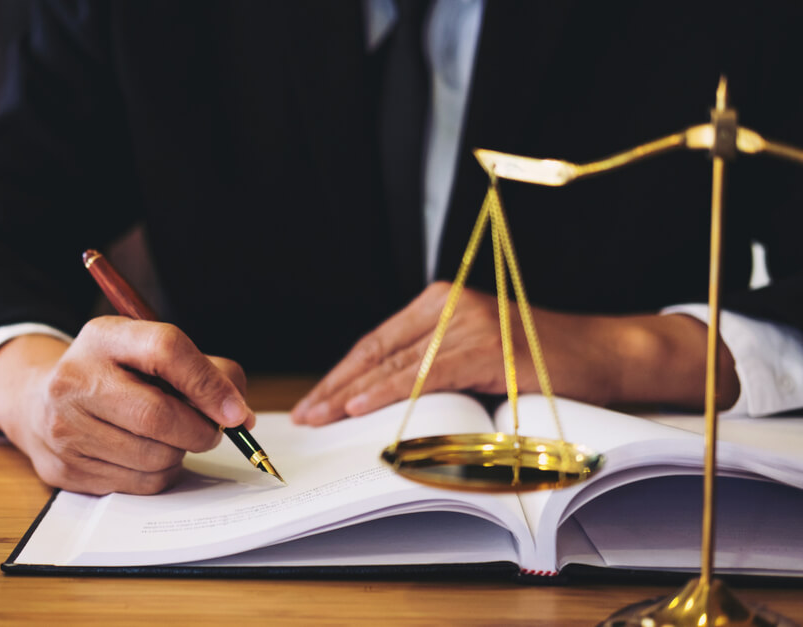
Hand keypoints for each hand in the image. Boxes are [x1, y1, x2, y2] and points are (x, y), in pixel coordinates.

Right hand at [0, 317, 254, 494]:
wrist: (38, 402)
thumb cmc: (113, 375)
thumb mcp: (148, 352)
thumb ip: (202, 370)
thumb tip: (238, 413)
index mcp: (103, 338)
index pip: (165, 350)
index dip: (209, 383)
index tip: (236, 411)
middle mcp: (75, 380)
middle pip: (158, 415)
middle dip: (201, 430)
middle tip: (212, 431)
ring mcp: (65, 428)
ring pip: (154, 457)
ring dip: (180, 454)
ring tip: (171, 438)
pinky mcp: (65, 469)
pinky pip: (139, 484)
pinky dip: (159, 474)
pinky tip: (148, 455)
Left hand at [291, 282, 738, 425]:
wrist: (604, 356)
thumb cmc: (541, 363)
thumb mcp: (475, 357)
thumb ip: (433, 365)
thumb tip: (379, 399)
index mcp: (440, 303)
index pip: (376, 342)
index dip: (341, 373)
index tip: (314, 400)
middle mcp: (449, 305)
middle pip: (376, 350)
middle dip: (336, 385)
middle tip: (305, 413)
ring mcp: (467, 323)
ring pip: (394, 363)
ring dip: (351, 393)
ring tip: (321, 415)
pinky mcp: (486, 347)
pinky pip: (425, 374)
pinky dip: (389, 392)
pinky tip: (360, 406)